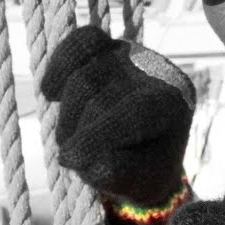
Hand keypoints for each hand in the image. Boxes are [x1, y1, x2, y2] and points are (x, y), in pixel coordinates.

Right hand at [39, 26, 194, 205]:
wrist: (146, 145)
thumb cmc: (145, 168)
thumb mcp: (139, 183)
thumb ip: (121, 175)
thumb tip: (96, 162)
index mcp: (175, 103)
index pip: (134, 110)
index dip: (96, 135)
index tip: (69, 160)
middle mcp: (157, 71)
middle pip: (101, 93)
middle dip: (77, 130)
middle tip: (73, 157)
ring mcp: (134, 53)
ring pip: (84, 72)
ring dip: (67, 112)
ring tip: (70, 137)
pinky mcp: (111, 45)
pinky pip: (82, 40)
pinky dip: (61, 64)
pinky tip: (50, 92)